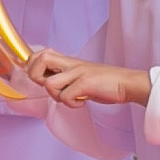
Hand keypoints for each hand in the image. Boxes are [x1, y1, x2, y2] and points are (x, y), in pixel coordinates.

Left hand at [25, 50, 148, 107]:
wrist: (127, 83)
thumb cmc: (106, 82)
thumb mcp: (81, 74)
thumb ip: (66, 76)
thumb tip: (48, 82)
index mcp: (69, 61)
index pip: (41, 54)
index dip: (32, 66)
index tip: (40, 79)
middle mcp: (72, 64)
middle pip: (39, 59)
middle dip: (36, 76)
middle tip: (53, 87)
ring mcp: (78, 73)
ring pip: (49, 83)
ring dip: (56, 96)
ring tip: (71, 98)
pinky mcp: (85, 83)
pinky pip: (65, 96)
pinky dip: (71, 105)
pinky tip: (82, 103)